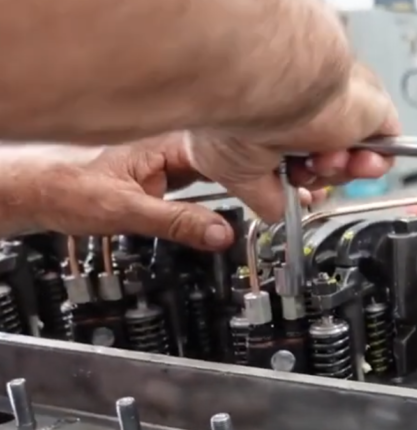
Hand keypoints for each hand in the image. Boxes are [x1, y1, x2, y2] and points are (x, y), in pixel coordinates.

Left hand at [0, 133, 306, 250]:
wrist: (42, 192)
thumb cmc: (69, 191)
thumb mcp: (124, 211)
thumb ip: (176, 222)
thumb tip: (222, 234)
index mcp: (170, 142)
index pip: (232, 146)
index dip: (268, 162)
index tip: (297, 181)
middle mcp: (178, 143)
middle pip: (240, 154)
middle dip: (275, 170)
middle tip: (309, 190)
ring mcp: (177, 157)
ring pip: (231, 165)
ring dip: (261, 179)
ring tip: (295, 196)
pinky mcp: (173, 172)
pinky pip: (216, 176)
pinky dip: (239, 185)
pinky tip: (258, 196)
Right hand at [189, 62, 398, 221]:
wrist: (273, 88)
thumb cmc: (240, 115)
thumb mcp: (232, 171)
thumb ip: (263, 197)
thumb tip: (277, 212)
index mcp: (271, 120)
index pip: (299, 160)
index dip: (301, 181)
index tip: (298, 190)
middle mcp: (307, 113)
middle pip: (327, 166)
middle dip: (317, 178)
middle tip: (303, 169)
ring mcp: (340, 111)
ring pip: (352, 163)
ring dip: (337, 172)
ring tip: (319, 158)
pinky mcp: (372, 111)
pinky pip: (384, 150)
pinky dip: (369, 165)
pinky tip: (348, 157)